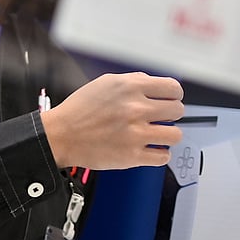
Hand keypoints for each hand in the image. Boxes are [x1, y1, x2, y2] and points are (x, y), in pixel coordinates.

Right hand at [40, 72, 183, 169]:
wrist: (61, 135)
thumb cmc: (80, 110)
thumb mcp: (106, 83)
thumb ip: (134, 82)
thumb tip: (155, 85)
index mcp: (131, 88)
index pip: (173, 88)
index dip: (174, 95)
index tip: (171, 100)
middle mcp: (136, 109)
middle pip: (178, 110)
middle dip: (171, 114)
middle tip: (161, 119)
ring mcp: (136, 134)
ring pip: (175, 135)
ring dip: (168, 135)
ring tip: (157, 135)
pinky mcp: (132, 156)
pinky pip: (163, 157)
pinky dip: (159, 154)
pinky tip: (151, 149)